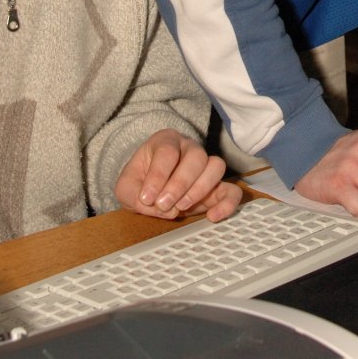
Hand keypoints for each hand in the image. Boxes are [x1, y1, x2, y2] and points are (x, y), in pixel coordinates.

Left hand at [115, 130, 241, 222]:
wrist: (151, 190)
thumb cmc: (140, 182)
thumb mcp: (126, 187)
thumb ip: (133, 194)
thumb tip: (157, 205)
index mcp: (165, 141)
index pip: (167, 151)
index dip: (158, 176)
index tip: (147, 197)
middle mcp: (189, 148)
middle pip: (195, 156)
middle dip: (179, 184)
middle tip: (164, 204)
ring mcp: (206, 166)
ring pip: (216, 166)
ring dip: (199, 189)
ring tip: (181, 207)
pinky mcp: (217, 186)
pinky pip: (231, 190)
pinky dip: (227, 204)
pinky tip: (213, 216)